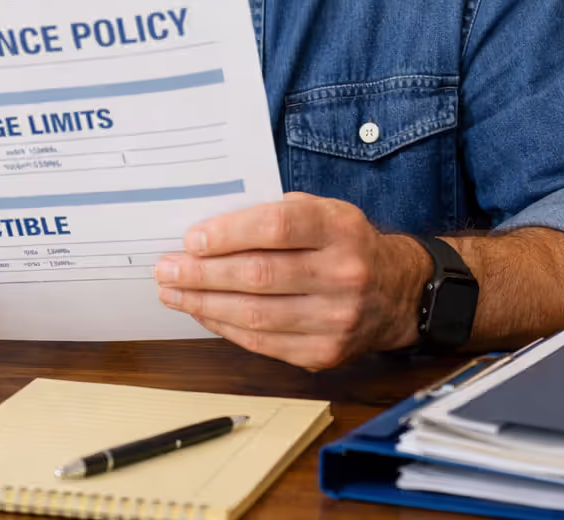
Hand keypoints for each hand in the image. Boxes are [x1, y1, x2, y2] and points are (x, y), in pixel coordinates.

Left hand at [152, 192, 428, 369]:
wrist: (397, 292)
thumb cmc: (345, 244)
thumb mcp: (323, 211)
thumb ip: (274, 214)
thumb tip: (208, 230)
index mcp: (340, 228)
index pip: (276, 228)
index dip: (228, 234)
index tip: (191, 239)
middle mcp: (343, 274)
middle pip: (258, 276)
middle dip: (202, 273)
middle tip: (166, 268)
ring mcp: (336, 319)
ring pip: (255, 315)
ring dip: (204, 304)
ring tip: (173, 293)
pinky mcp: (326, 353)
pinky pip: (262, 343)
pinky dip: (225, 327)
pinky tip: (203, 312)